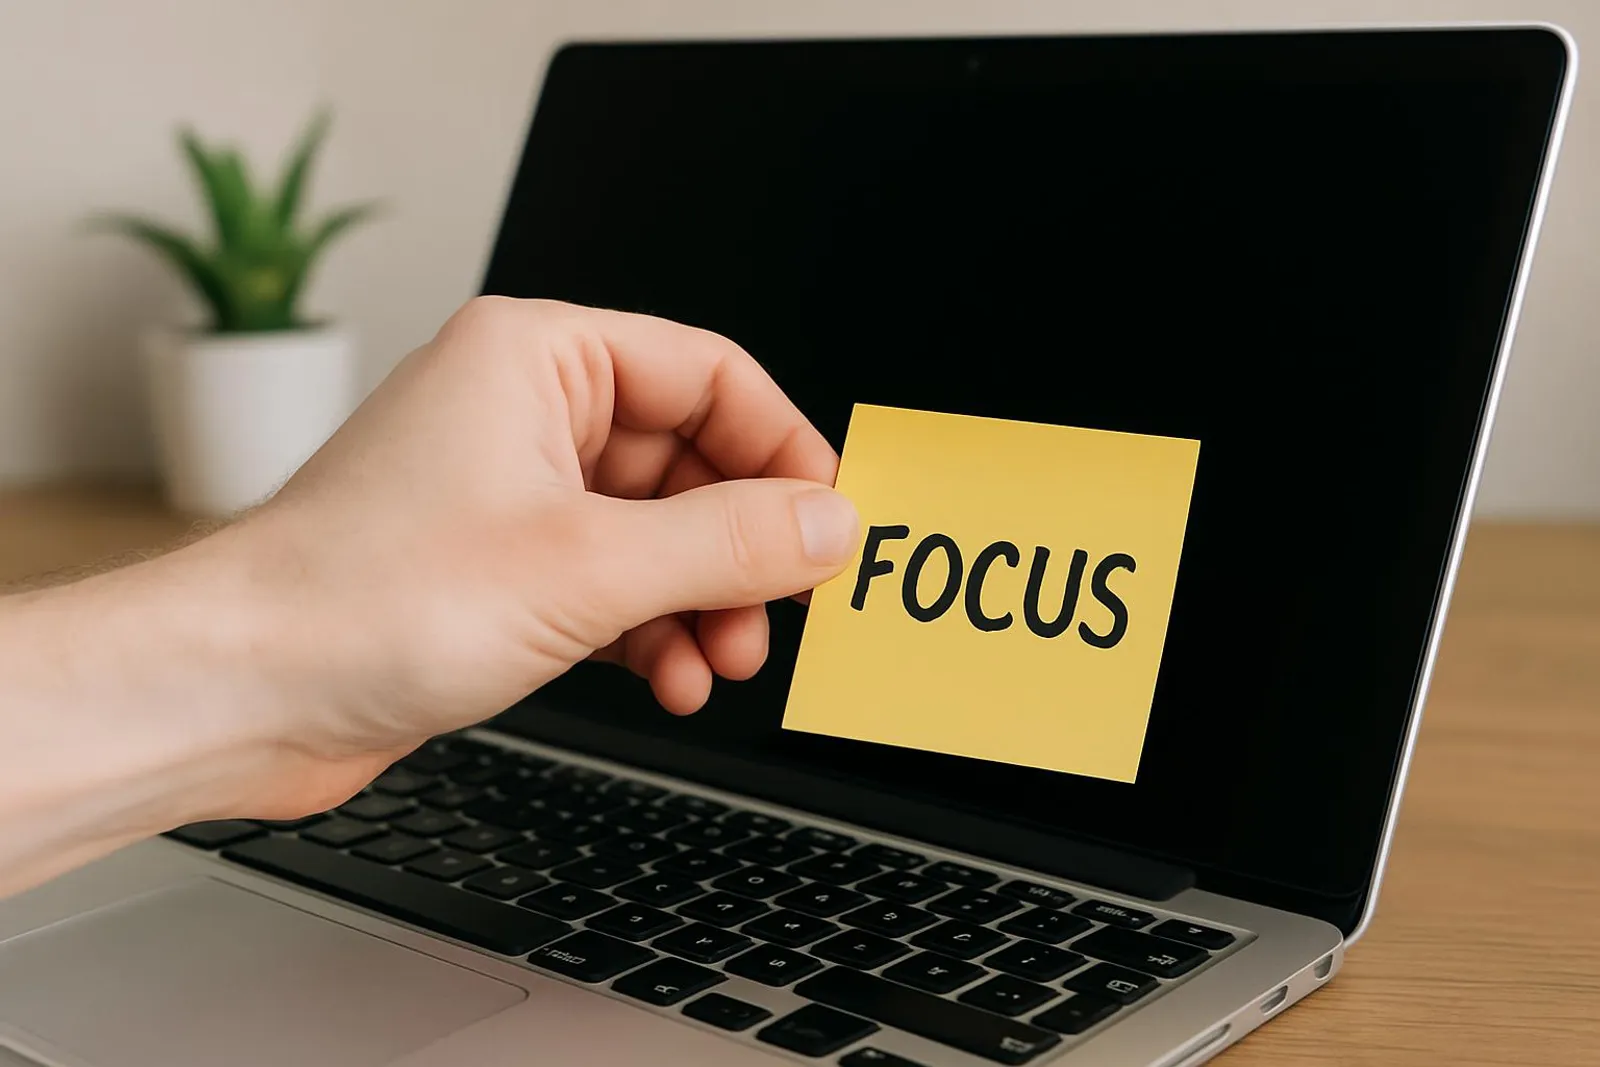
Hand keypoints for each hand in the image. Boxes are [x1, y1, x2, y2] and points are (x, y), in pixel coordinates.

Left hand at [210, 297, 858, 811]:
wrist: (238, 694)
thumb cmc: (362, 600)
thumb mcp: (585, 568)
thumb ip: (725, 543)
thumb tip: (827, 524)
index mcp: (537, 358)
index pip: (707, 373)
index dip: (781, 447)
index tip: (828, 518)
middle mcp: (524, 413)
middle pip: (689, 460)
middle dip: (739, 548)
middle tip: (776, 611)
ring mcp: (510, 493)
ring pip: (656, 532)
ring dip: (700, 601)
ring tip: (719, 663)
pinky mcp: (498, 568)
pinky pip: (613, 582)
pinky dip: (651, 631)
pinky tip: (668, 681)